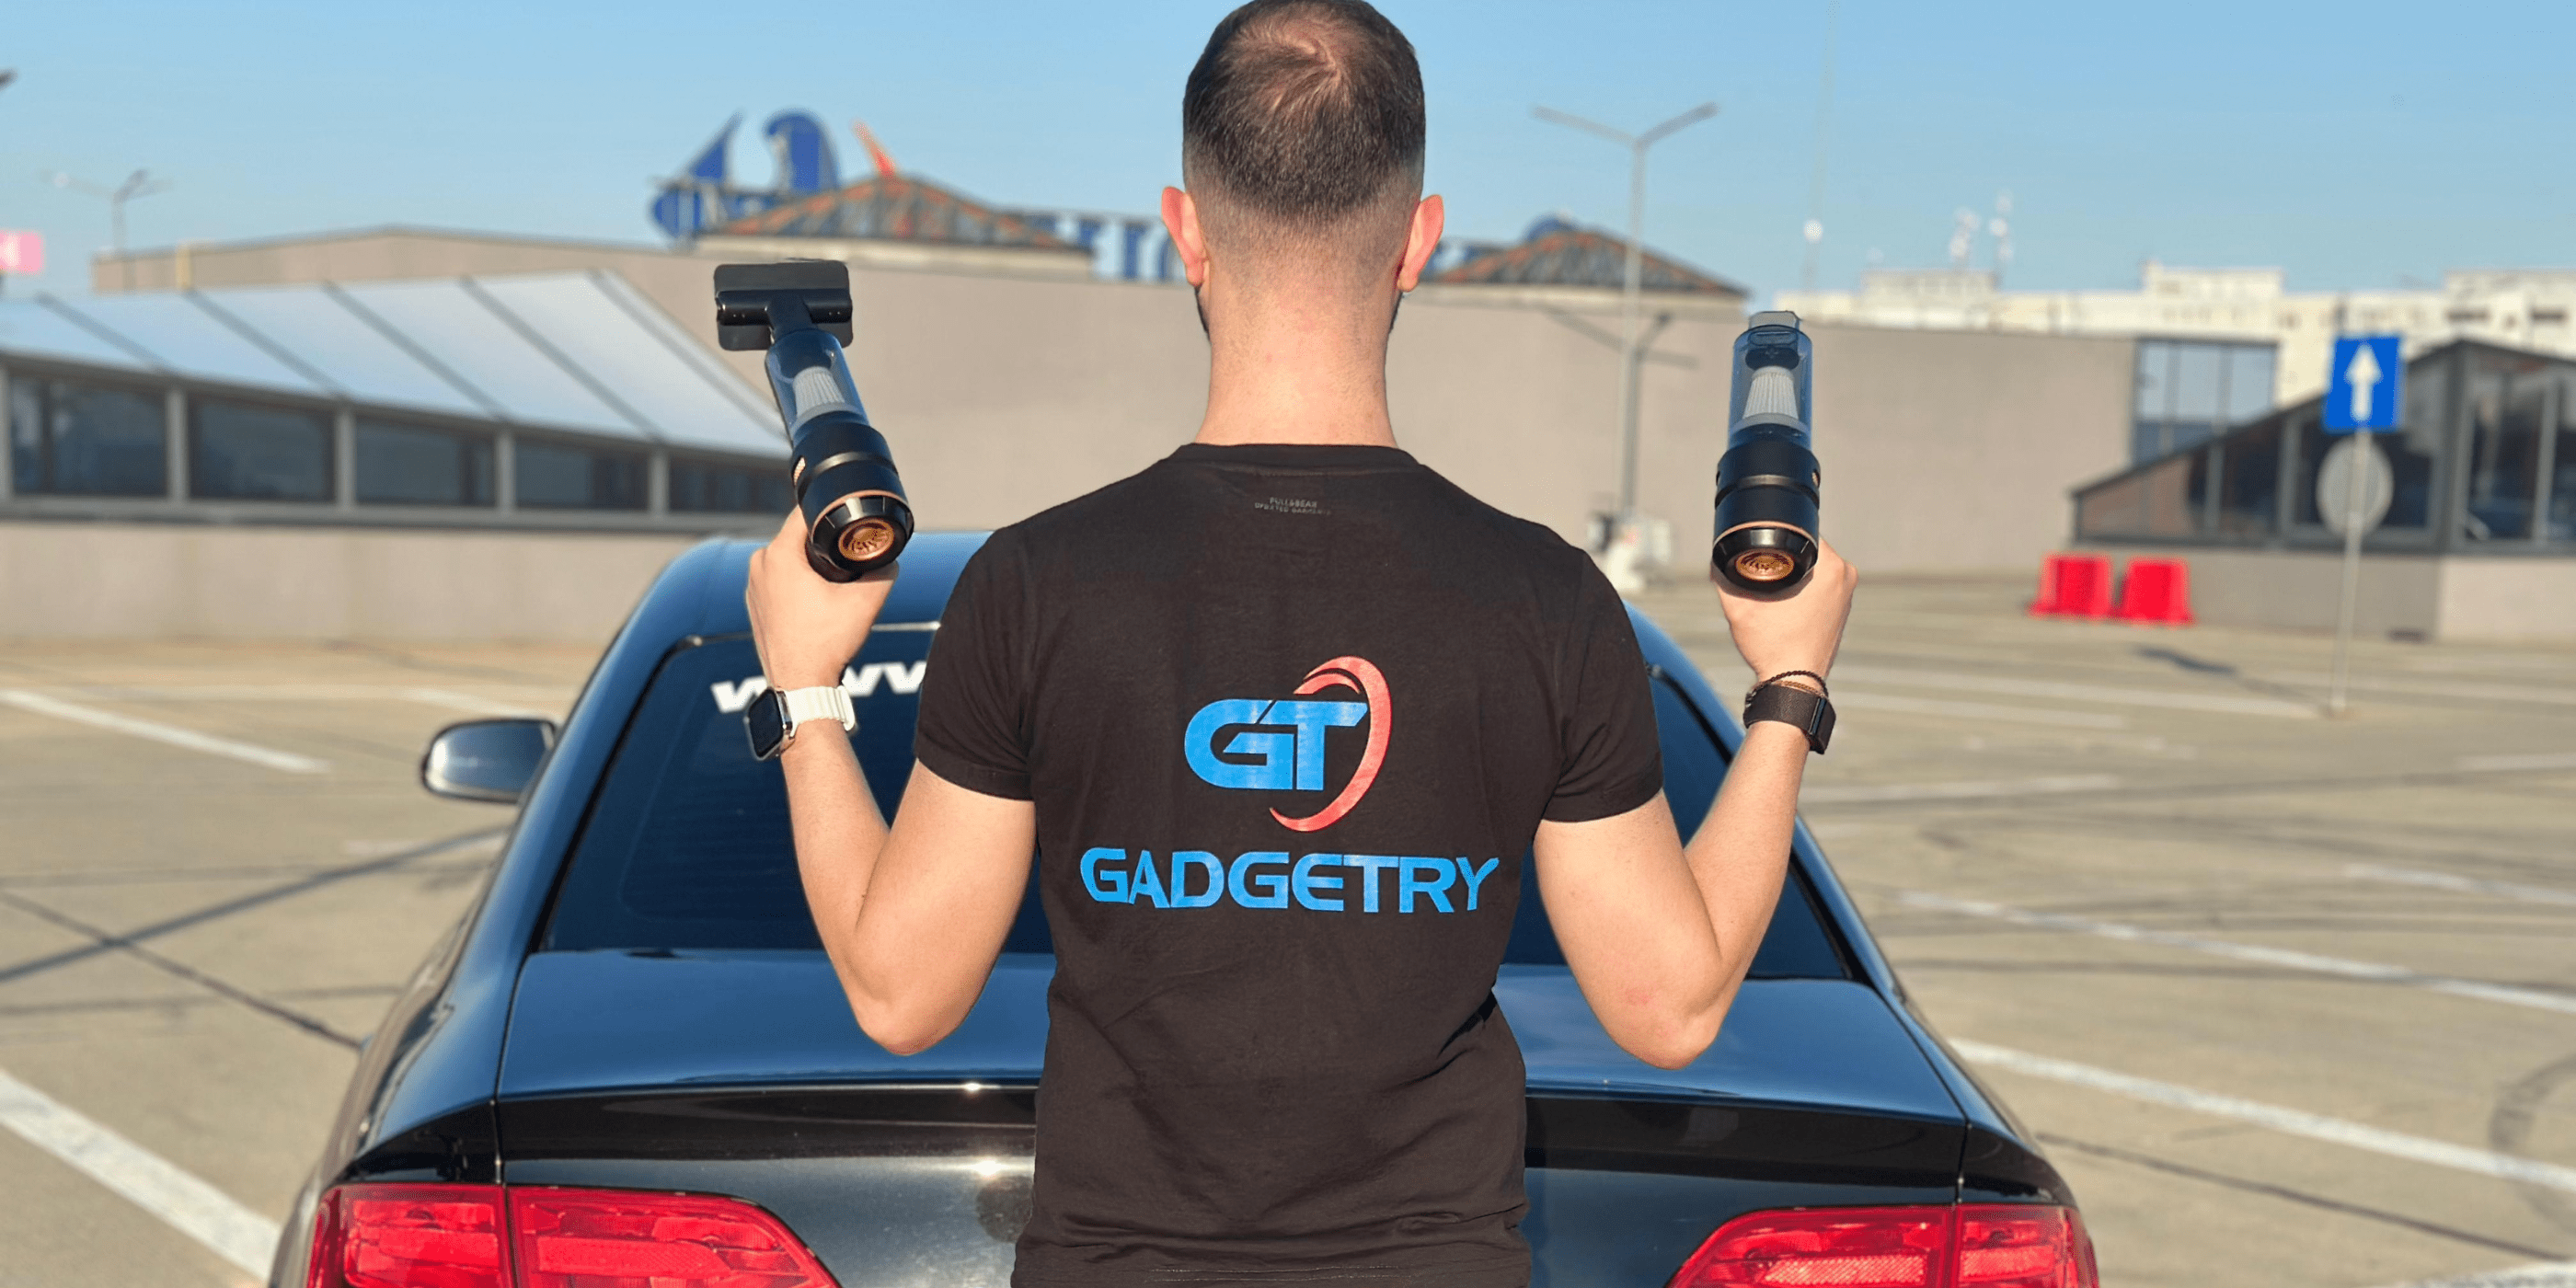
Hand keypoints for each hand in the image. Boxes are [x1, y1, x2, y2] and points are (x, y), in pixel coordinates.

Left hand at [746, 510, 897, 689]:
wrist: (800, 685)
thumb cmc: (824, 645)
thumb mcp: (866, 603)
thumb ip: (884, 573)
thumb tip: (891, 562)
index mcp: (779, 555)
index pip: (804, 513)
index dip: (828, 511)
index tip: (845, 518)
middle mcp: (759, 565)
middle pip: (796, 537)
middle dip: (821, 544)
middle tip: (845, 559)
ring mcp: (752, 586)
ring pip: (787, 559)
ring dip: (808, 565)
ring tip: (831, 584)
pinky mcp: (754, 604)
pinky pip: (777, 580)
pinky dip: (795, 584)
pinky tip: (815, 601)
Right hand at [1713, 538, 1855, 687]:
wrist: (1793, 684)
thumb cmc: (1773, 647)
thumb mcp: (1739, 608)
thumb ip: (1723, 578)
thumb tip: (1716, 559)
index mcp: (1830, 567)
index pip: (1803, 531)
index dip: (1778, 534)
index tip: (1760, 548)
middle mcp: (1846, 576)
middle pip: (1809, 548)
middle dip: (1784, 555)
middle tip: (1761, 568)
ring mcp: (1847, 594)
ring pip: (1814, 567)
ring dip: (1795, 571)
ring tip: (1772, 588)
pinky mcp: (1842, 609)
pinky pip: (1820, 585)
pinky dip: (1803, 588)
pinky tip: (1785, 602)